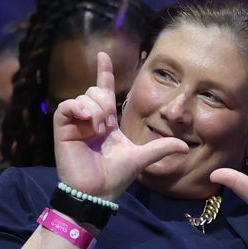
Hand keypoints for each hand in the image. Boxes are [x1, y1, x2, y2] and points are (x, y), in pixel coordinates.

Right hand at [53, 52, 187, 200]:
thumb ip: (161, 148)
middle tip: (108, 125)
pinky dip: (78, 109)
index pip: (103, 91)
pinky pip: (66, 107)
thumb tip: (185, 146)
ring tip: (99, 129)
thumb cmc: (115, 177)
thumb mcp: (142, 158)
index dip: (103, 73)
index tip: (103, 55)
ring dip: (95, 109)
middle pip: (94, 91)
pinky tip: (89, 123)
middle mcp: (90, 120)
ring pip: (83, 97)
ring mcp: (75, 124)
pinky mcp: (62, 129)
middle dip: (104, 102)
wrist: (97, 193)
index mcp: (106, 122)